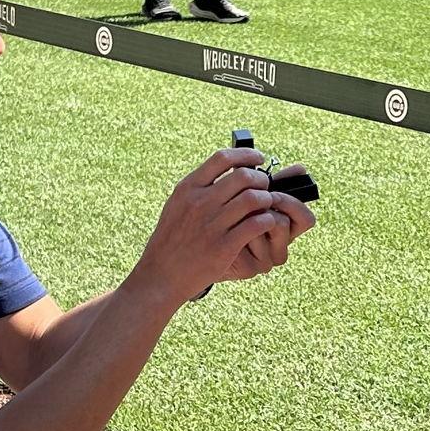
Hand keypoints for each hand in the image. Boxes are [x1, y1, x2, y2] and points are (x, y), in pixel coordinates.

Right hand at [134, 147, 312, 308]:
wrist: (162, 275)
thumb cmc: (172, 239)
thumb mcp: (177, 205)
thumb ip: (199, 187)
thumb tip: (228, 168)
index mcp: (188, 188)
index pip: (222, 158)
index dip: (246, 155)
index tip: (259, 158)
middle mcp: (200, 202)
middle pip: (243, 177)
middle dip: (261, 179)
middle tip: (266, 186)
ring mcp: (212, 224)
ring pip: (254, 199)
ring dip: (266, 200)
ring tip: (266, 206)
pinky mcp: (224, 246)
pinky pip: (257, 224)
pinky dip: (268, 220)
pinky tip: (266, 223)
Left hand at [221, 172, 313, 283]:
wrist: (202, 250)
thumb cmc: (230, 219)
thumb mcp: (254, 201)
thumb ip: (275, 185)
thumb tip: (301, 169)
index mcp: (287, 234)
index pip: (306, 219)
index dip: (291, 203)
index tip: (272, 191)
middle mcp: (280, 250)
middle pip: (282, 222)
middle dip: (262, 206)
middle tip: (246, 199)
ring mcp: (265, 262)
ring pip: (262, 227)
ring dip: (244, 216)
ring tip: (231, 217)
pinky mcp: (248, 269)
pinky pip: (244, 240)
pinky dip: (231, 229)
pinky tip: (222, 230)